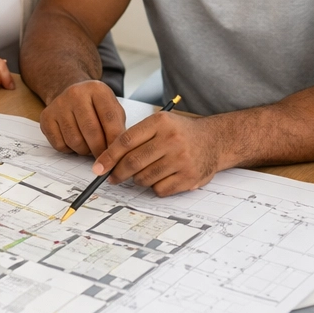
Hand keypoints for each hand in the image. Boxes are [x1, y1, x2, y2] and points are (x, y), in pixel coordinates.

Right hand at [40, 80, 124, 156]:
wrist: (72, 96)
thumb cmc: (96, 107)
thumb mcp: (112, 109)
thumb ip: (117, 127)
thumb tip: (116, 152)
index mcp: (96, 89)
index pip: (109, 117)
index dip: (114, 139)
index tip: (116, 154)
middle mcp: (75, 93)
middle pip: (91, 131)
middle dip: (99, 150)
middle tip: (103, 157)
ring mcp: (59, 104)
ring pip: (74, 140)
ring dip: (84, 150)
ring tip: (89, 146)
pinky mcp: (46, 117)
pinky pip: (59, 144)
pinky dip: (69, 149)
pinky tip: (74, 142)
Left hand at [94, 112, 223, 195]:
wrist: (215, 140)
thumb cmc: (181, 133)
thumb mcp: (160, 124)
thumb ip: (136, 137)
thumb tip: (107, 161)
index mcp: (160, 122)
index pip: (126, 141)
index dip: (108, 157)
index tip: (98, 168)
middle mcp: (171, 139)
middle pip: (132, 162)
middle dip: (118, 173)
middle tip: (113, 177)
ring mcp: (181, 159)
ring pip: (144, 178)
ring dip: (138, 179)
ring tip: (146, 172)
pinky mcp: (189, 177)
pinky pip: (159, 189)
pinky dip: (155, 187)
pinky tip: (162, 177)